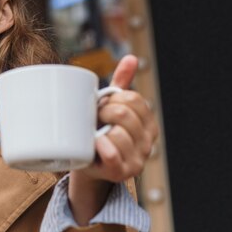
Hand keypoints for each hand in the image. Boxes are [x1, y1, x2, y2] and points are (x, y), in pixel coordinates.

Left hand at [81, 54, 158, 182]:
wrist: (82, 162)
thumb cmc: (97, 130)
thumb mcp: (109, 107)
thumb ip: (120, 85)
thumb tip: (131, 57)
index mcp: (148, 123)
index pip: (134, 99)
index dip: (114, 98)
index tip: (102, 105)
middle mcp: (147, 142)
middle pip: (125, 114)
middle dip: (104, 112)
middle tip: (95, 120)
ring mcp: (136, 160)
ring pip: (118, 134)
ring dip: (99, 131)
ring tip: (93, 135)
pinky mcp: (120, 173)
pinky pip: (112, 155)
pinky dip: (102, 147)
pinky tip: (96, 144)